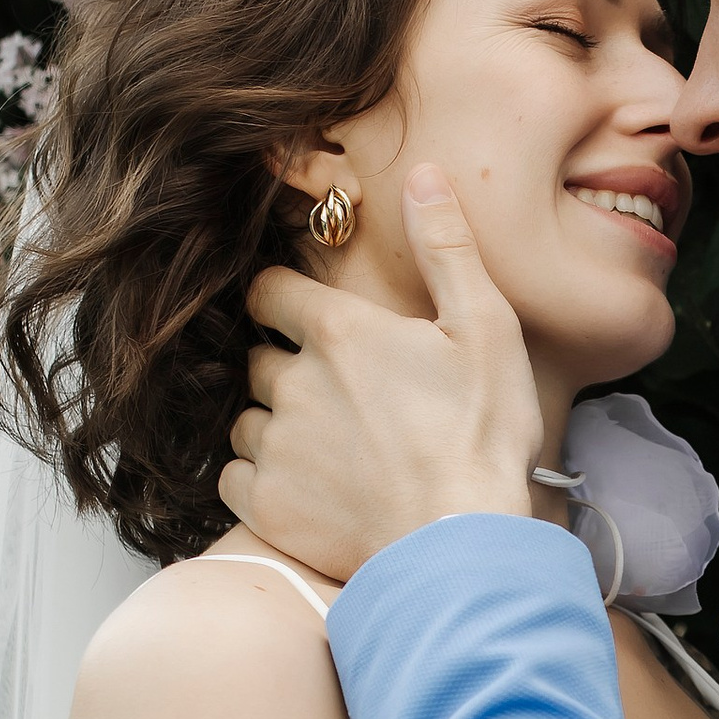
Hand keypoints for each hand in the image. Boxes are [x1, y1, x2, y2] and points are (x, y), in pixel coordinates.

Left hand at [220, 167, 545, 577]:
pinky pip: (232, 479)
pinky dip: (258, 480)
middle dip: (287, 369)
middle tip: (338, 396)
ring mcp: (275, 447)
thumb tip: (422, 173)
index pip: (271, 293)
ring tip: (325, 448)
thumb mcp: (486, 327)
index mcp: (338, 332)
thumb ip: (447, 247)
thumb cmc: (482, 436)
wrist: (462, 544)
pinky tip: (301, 489)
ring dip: (273, 426)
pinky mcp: (267, 506)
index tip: (303, 317)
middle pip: (259, 361)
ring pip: (246, 422)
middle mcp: (293, 384)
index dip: (284, 300)